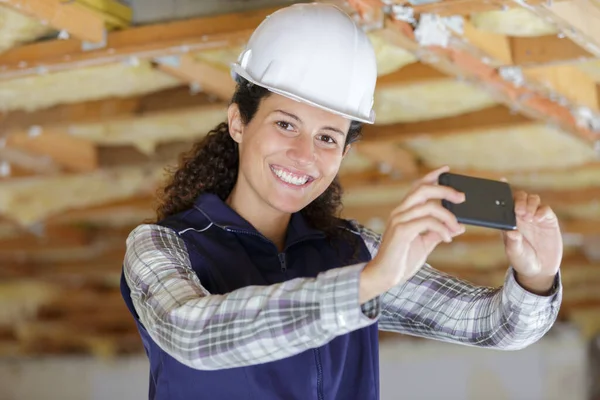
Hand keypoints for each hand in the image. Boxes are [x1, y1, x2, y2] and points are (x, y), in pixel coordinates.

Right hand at [360, 166, 465, 301]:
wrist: (385, 276)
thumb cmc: (401, 259)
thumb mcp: (424, 244)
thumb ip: (438, 233)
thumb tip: (459, 227)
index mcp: (404, 212)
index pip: (417, 187)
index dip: (431, 176)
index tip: (446, 170)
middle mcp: (399, 212)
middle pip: (423, 189)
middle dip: (445, 190)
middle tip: (462, 198)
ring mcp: (399, 220)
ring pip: (428, 206)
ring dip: (448, 216)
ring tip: (457, 228)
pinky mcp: (401, 231)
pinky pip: (427, 222)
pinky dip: (441, 229)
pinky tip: (447, 238)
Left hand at [501, 189, 562, 294]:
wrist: (540, 269)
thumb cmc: (522, 260)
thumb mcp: (515, 253)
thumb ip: (513, 242)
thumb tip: (510, 231)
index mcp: (508, 221)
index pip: (504, 203)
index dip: (502, 191)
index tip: (501, 181)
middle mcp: (521, 216)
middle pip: (519, 197)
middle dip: (518, 200)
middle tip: (519, 212)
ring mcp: (535, 217)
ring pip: (532, 199)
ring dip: (529, 204)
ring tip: (528, 217)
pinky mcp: (548, 220)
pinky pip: (545, 209)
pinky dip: (541, 211)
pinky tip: (538, 219)